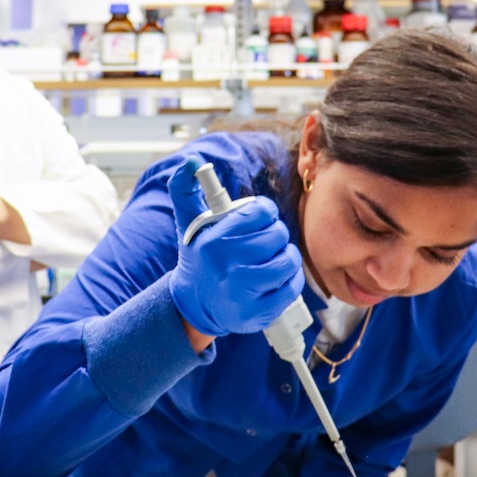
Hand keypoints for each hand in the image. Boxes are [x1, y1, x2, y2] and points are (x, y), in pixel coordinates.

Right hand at [166, 157, 303, 336]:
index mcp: (216, 240)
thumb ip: (185, 190)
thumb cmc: (199, 256)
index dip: (264, 212)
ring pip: (288, 261)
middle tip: (263, 240)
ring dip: (285, 256)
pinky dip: (289, 280)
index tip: (258, 218)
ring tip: (271, 258)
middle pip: (278, 235)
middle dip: (274, 234)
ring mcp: (244, 292)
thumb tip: (189, 163)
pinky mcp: (259, 314)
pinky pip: (292, 287)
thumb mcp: (189, 223)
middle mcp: (229, 266)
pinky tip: (275, 278)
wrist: (194, 304)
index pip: (261, 211)